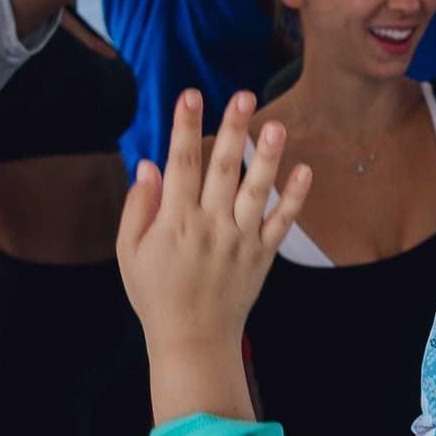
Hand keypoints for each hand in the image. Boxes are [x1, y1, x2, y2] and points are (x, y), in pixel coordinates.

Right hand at [118, 90, 306, 349]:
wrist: (192, 339)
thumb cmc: (156, 294)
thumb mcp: (130, 253)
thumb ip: (138, 208)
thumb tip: (147, 165)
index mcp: (175, 221)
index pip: (180, 163)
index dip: (185, 127)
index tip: (190, 95)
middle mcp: (211, 225)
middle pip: (222, 168)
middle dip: (232, 129)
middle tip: (244, 96)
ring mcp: (240, 240)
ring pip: (256, 191)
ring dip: (267, 158)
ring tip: (277, 125)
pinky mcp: (262, 254)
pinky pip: (282, 223)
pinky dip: (294, 199)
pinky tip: (305, 171)